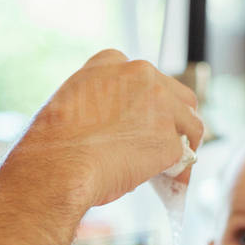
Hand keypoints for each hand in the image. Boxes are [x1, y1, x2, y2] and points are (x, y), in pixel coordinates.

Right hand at [10, 50, 203, 209]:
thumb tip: (119, 127)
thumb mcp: (71, 103)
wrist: (55, 167)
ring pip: (191, 124)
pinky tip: (168, 183)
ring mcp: (160, 106)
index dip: (150, 103)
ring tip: (172, 166)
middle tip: (167, 142)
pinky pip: (184, 157)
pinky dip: (178, 172)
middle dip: (175, 119)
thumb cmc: (53, 145)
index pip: (147, 77)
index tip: (146, 120)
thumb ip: (101, 103)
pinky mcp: (168, 140)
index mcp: (111, 61)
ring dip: (184, 144)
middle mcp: (141, 75)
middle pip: (178, 96)